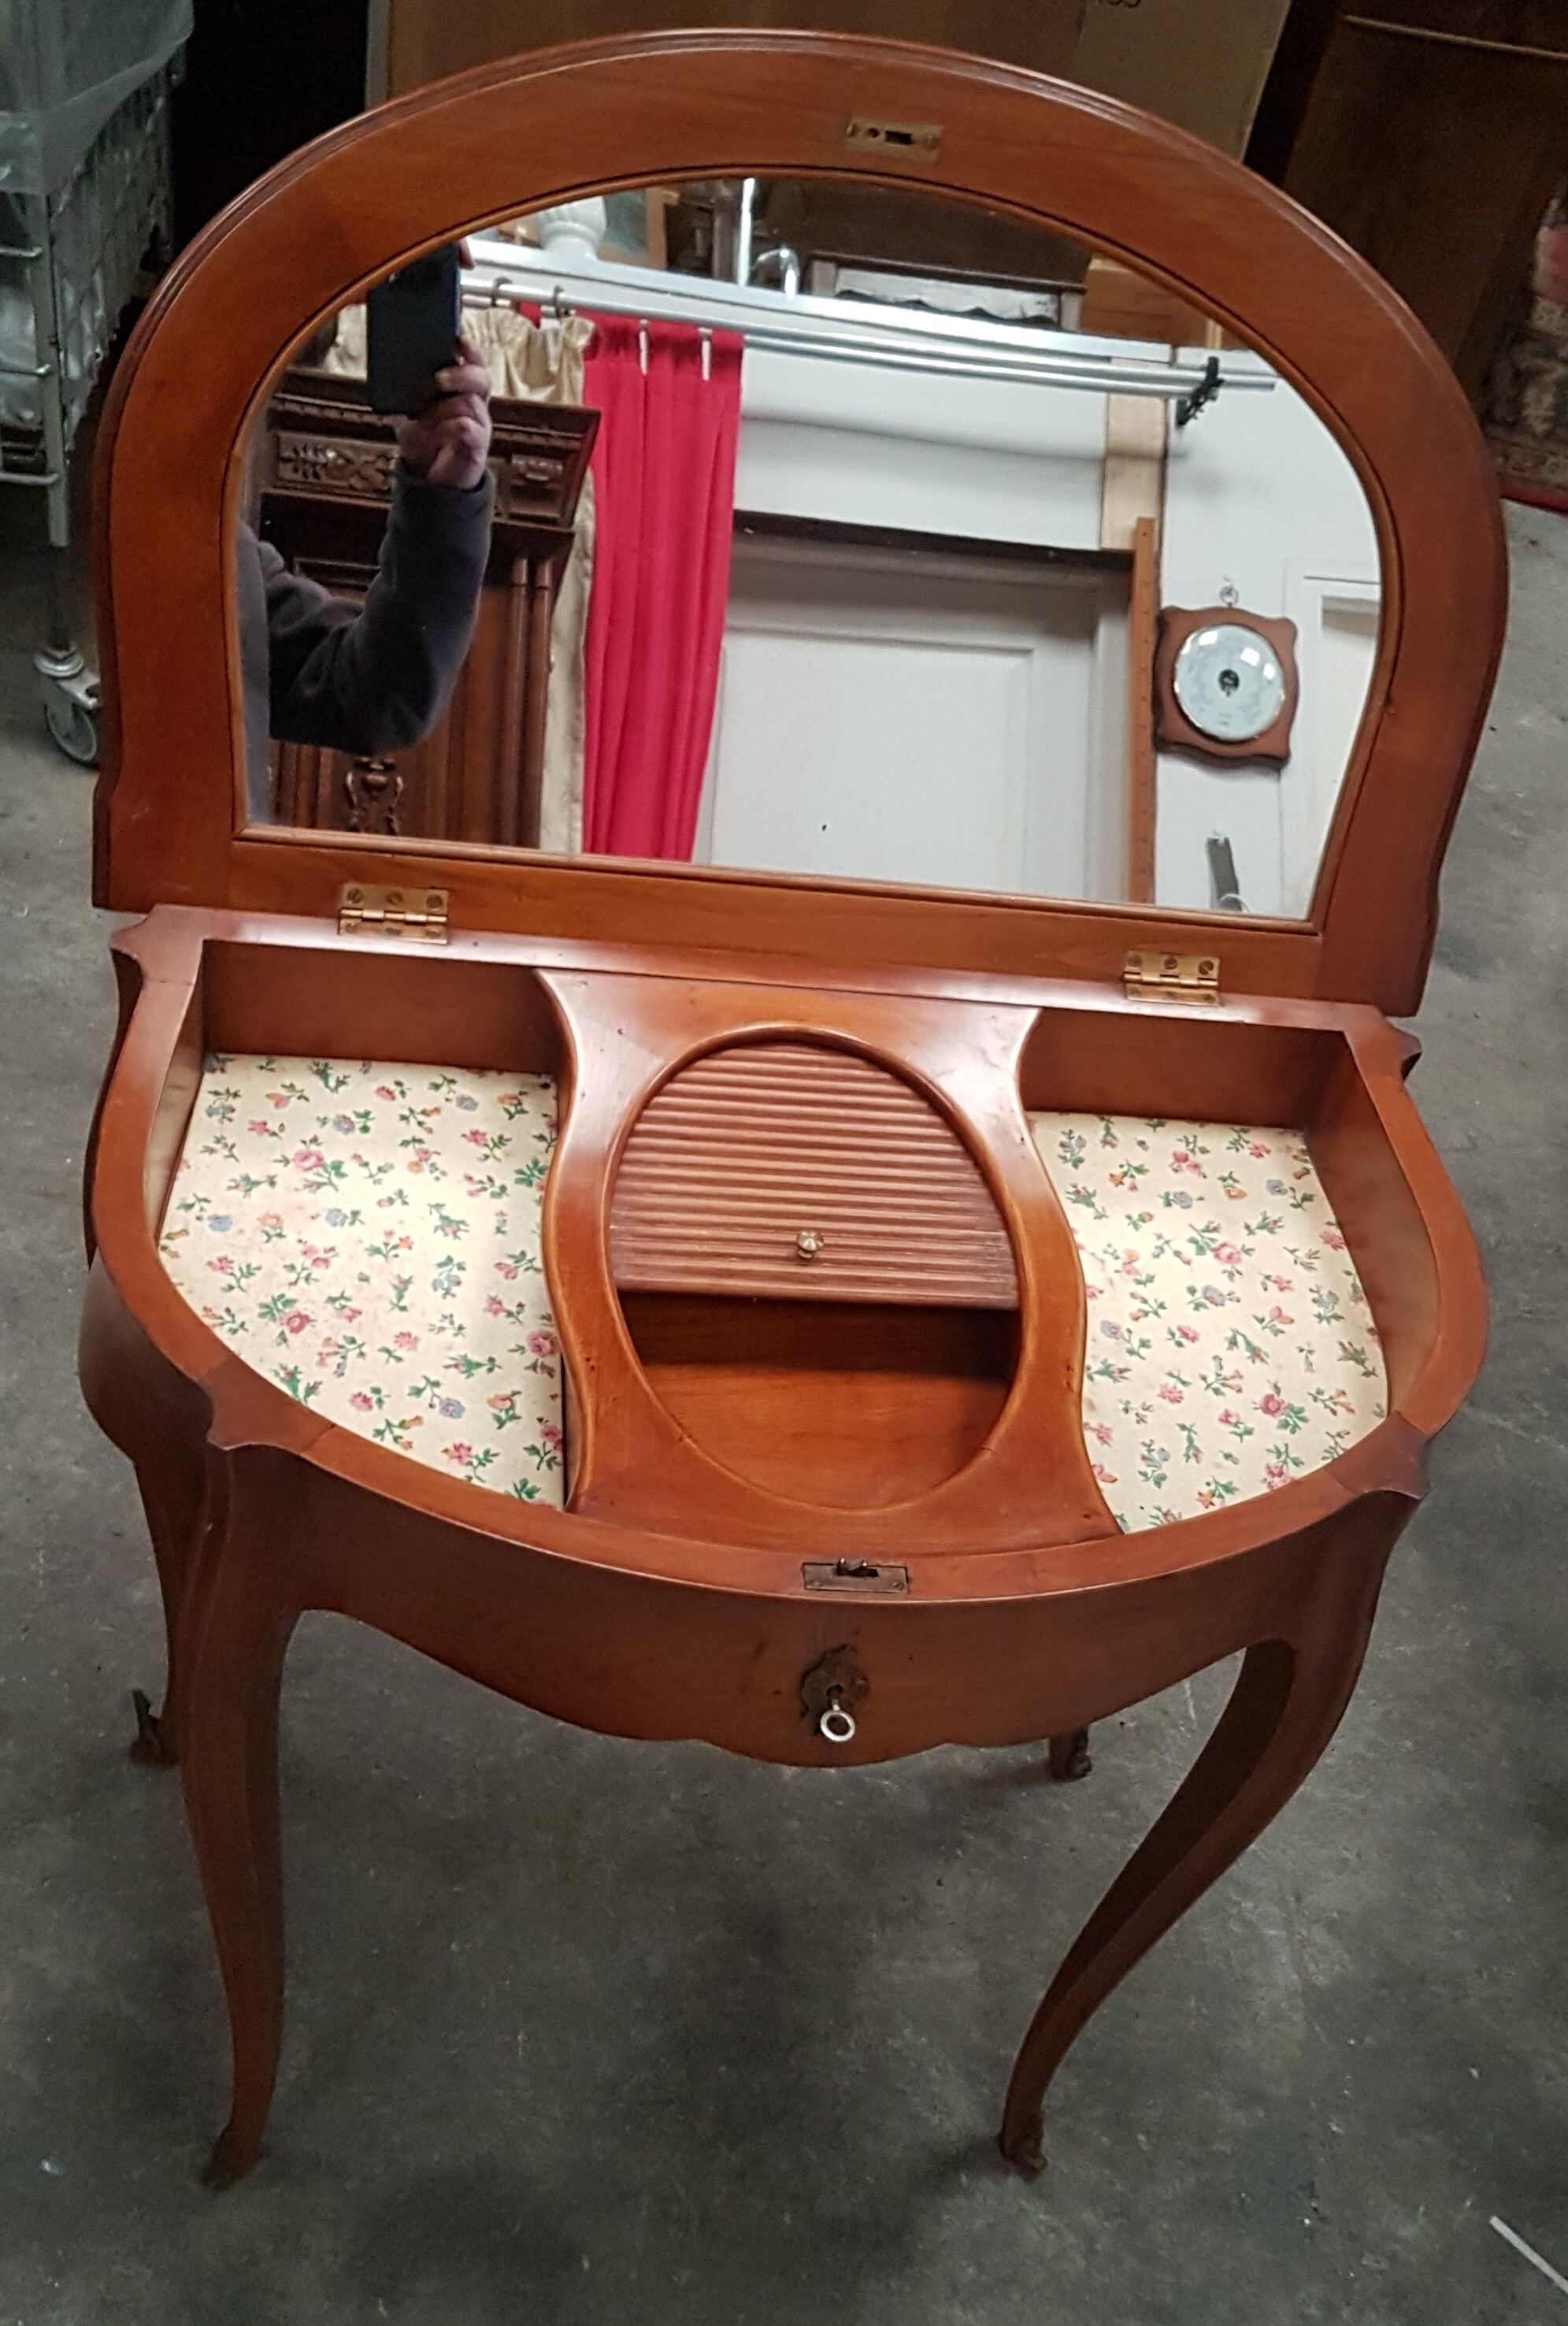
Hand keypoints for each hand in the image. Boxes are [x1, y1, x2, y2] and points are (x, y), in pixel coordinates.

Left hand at [396, 335, 491, 489]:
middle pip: (482, 378)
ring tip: (423, 419)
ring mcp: (480, 425)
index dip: (470, 349)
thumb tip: (398, 366)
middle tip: (438, 379)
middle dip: (460, 374)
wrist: (429, 479)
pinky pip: (468, 428)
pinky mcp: (478, 447)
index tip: (458, 338)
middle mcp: (476, 405)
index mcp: (462, 390)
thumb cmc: (424, 440)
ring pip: (470, 403)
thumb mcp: (411, 409)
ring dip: (443, 408)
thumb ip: (411, 389)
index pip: (474, 362)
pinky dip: (449, 428)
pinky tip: (435, 433)